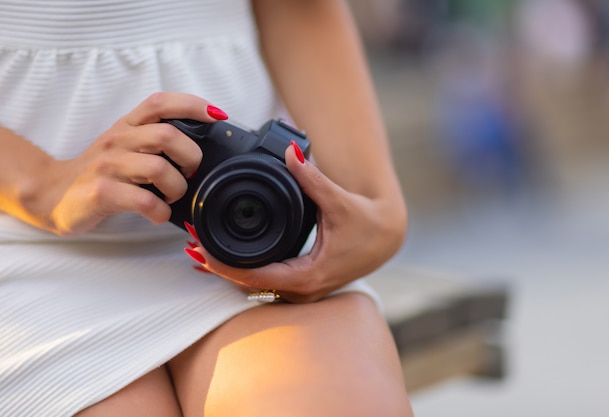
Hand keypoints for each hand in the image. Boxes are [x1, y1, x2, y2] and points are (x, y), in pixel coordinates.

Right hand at [32, 92, 227, 234]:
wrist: (54, 194)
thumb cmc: (103, 172)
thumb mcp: (126, 146)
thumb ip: (157, 139)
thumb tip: (202, 147)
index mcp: (127, 125)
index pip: (160, 102)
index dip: (192, 104)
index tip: (217, 115)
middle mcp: (118, 140)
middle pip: (167, 135)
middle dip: (191, 157)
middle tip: (189, 173)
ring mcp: (108, 166)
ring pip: (159, 169)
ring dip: (177, 188)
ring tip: (171, 197)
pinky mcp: (102, 192)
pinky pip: (144, 202)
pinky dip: (161, 212)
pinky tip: (158, 214)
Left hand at [185, 142, 406, 302]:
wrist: (385, 237)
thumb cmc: (366, 223)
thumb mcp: (339, 201)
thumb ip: (311, 177)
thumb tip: (290, 151)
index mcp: (309, 276)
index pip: (255, 278)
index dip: (224, 266)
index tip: (200, 250)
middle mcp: (303, 291)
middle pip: (249, 286)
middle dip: (218, 267)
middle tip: (191, 244)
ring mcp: (303, 292)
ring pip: (256, 288)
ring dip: (228, 271)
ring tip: (200, 250)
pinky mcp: (302, 286)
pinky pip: (265, 284)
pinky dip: (243, 272)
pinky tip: (226, 259)